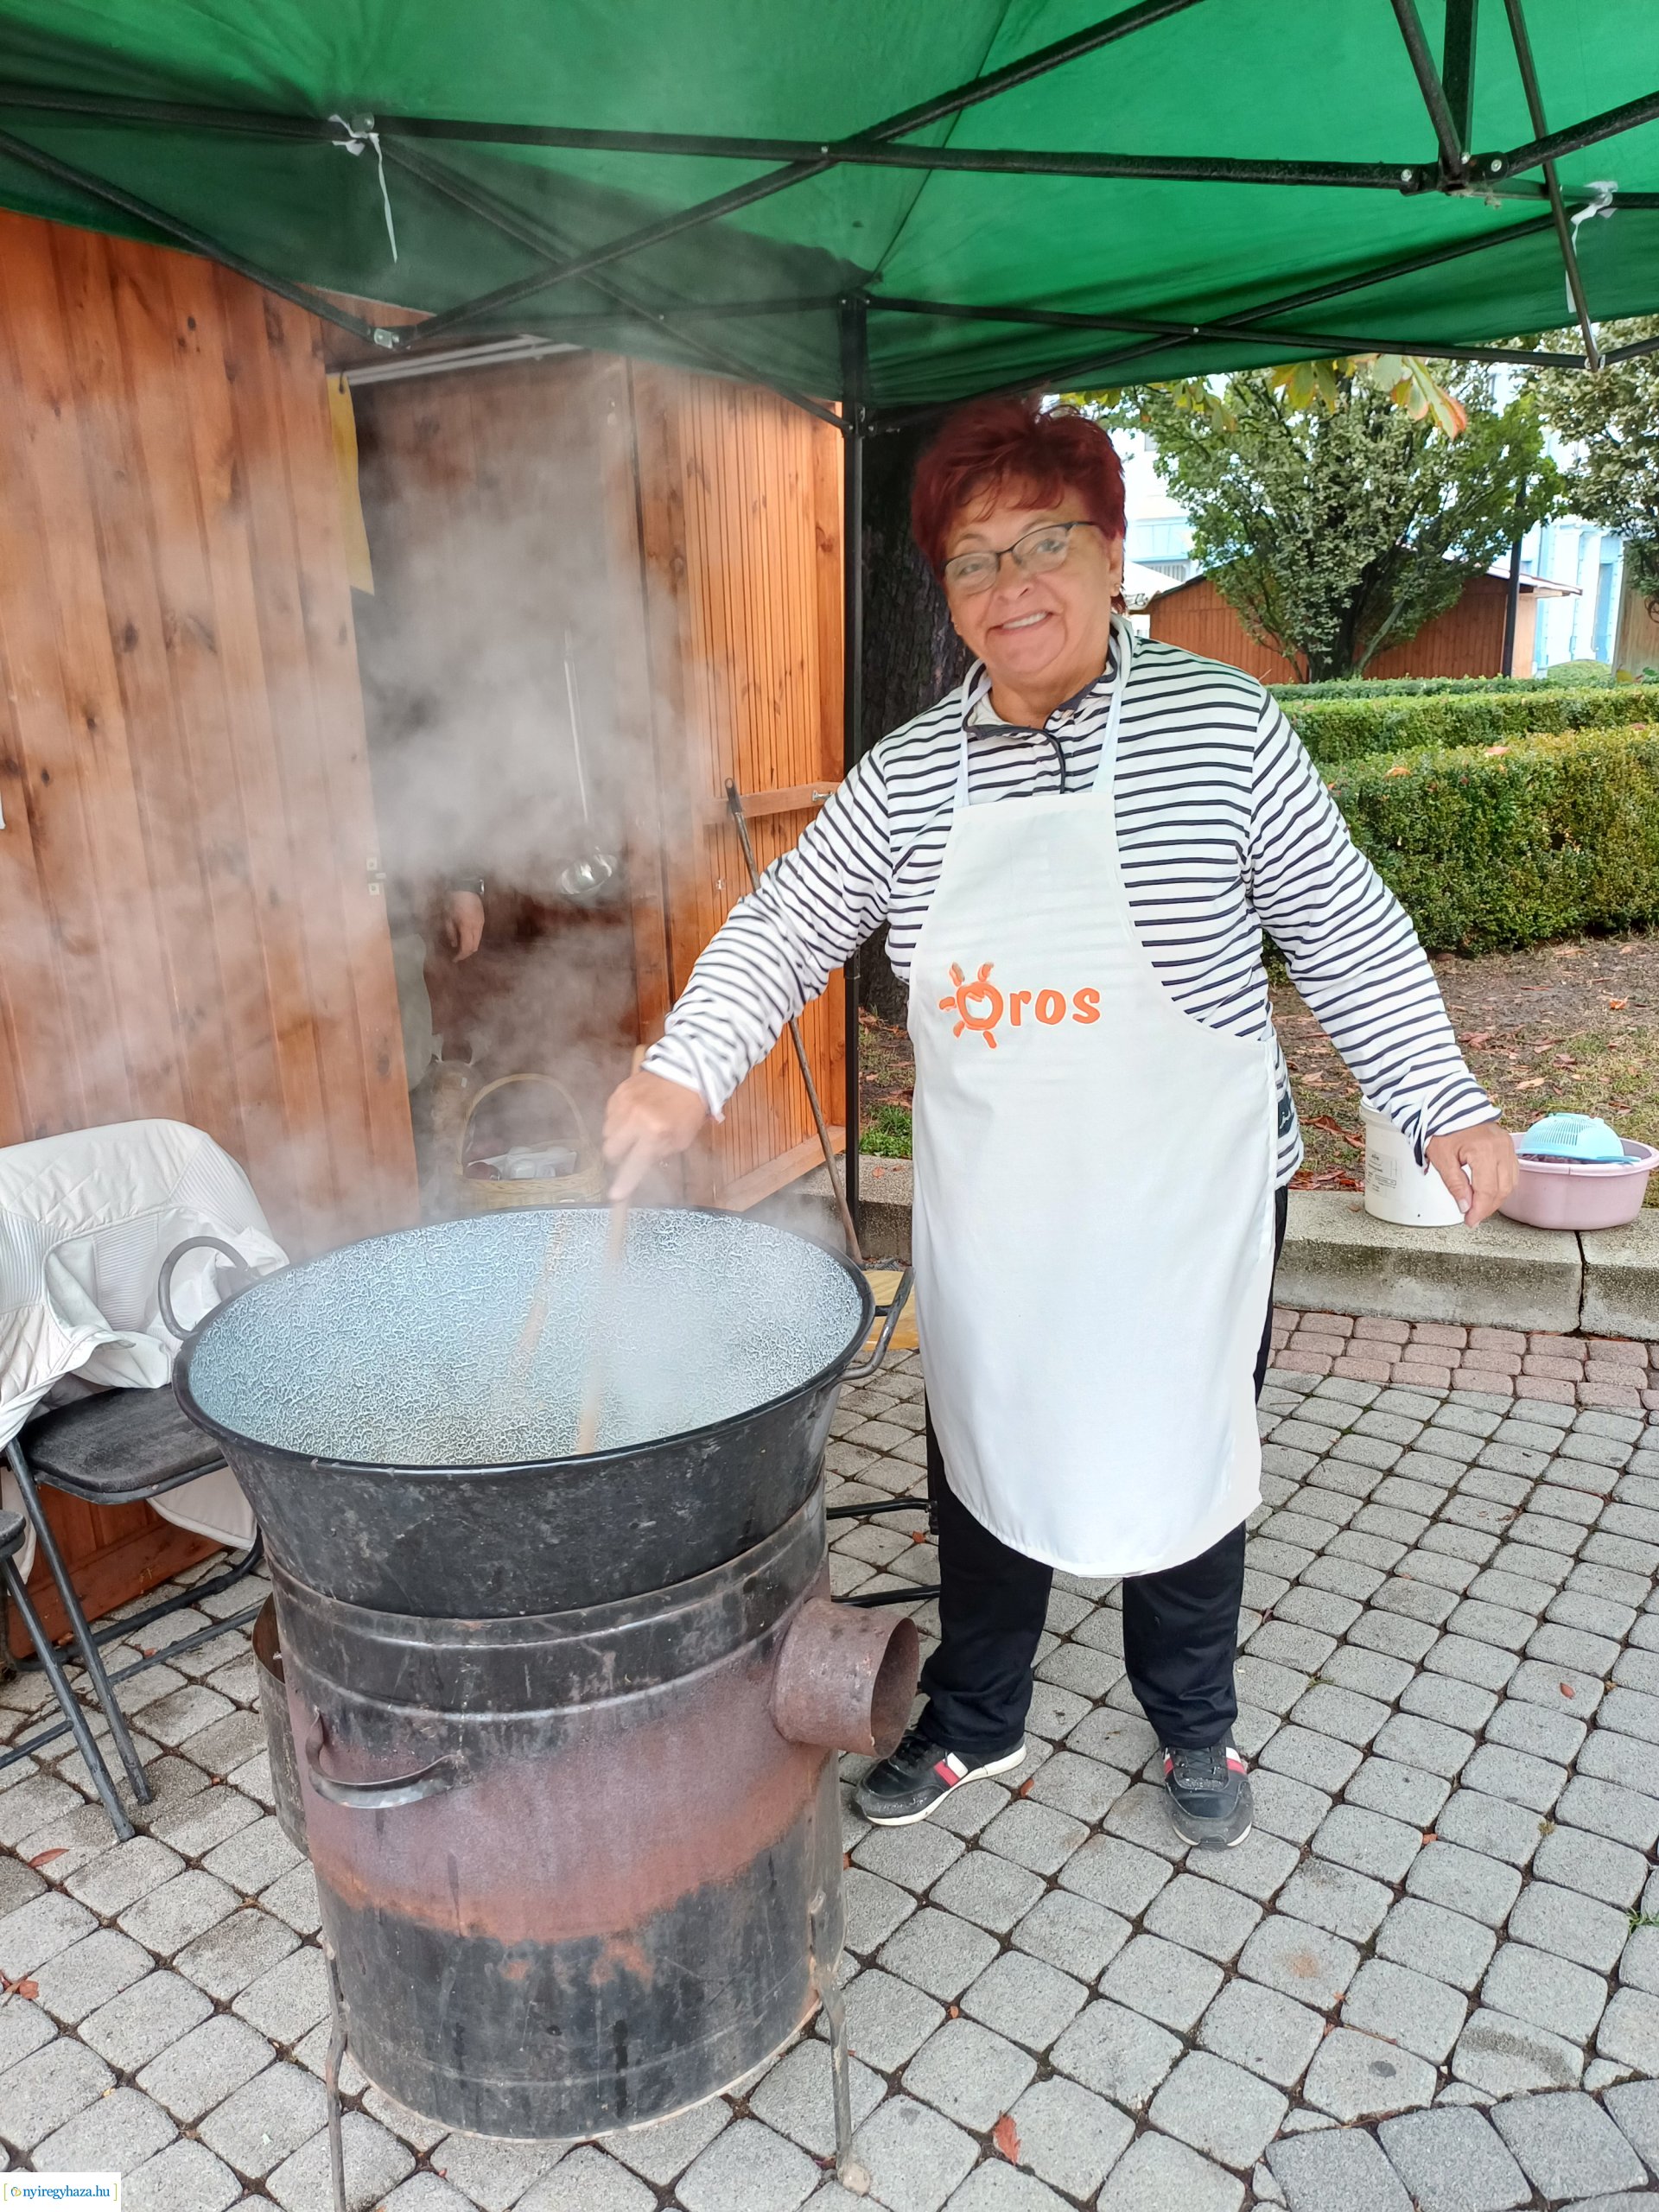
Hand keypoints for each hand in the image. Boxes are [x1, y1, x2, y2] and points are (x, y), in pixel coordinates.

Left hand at [444, 890, 484, 960]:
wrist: (466, 888)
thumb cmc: (453, 901)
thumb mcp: (447, 917)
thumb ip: (451, 933)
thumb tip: (454, 945)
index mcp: (466, 927)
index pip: (466, 947)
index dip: (460, 956)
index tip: (454, 959)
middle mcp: (476, 927)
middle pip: (474, 947)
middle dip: (466, 954)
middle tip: (457, 956)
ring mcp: (481, 924)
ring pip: (478, 942)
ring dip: (470, 948)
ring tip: (461, 949)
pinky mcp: (482, 920)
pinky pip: (479, 935)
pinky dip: (473, 940)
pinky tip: (466, 939)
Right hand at [602, 1069, 707, 1199]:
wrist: (687, 1072)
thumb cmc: (688, 1110)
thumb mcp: (681, 1139)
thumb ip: (658, 1154)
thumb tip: (638, 1168)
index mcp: (655, 1133)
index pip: (633, 1165)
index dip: (624, 1183)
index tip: (615, 1196)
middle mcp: (635, 1119)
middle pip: (610, 1151)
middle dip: (618, 1156)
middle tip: (631, 1152)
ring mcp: (623, 1104)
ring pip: (606, 1133)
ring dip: (617, 1137)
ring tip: (634, 1130)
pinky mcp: (618, 1092)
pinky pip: (609, 1115)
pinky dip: (618, 1120)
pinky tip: (633, 1115)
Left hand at [1425, 1120, 1517, 1226]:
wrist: (1448, 1107)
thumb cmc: (1442, 1128)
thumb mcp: (1442, 1159)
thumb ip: (1455, 1184)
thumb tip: (1465, 1207)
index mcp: (1483, 1150)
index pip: (1487, 1190)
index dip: (1479, 1210)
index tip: (1470, 1220)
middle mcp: (1500, 1147)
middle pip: (1502, 1189)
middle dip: (1488, 1207)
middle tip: (1473, 1216)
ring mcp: (1507, 1145)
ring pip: (1511, 1183)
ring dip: (1497, 1198)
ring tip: (1479, 1206)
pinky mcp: (1507, 1145)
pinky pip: (1512, 1172)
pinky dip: (1502, 1185)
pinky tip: (1489, 1192)